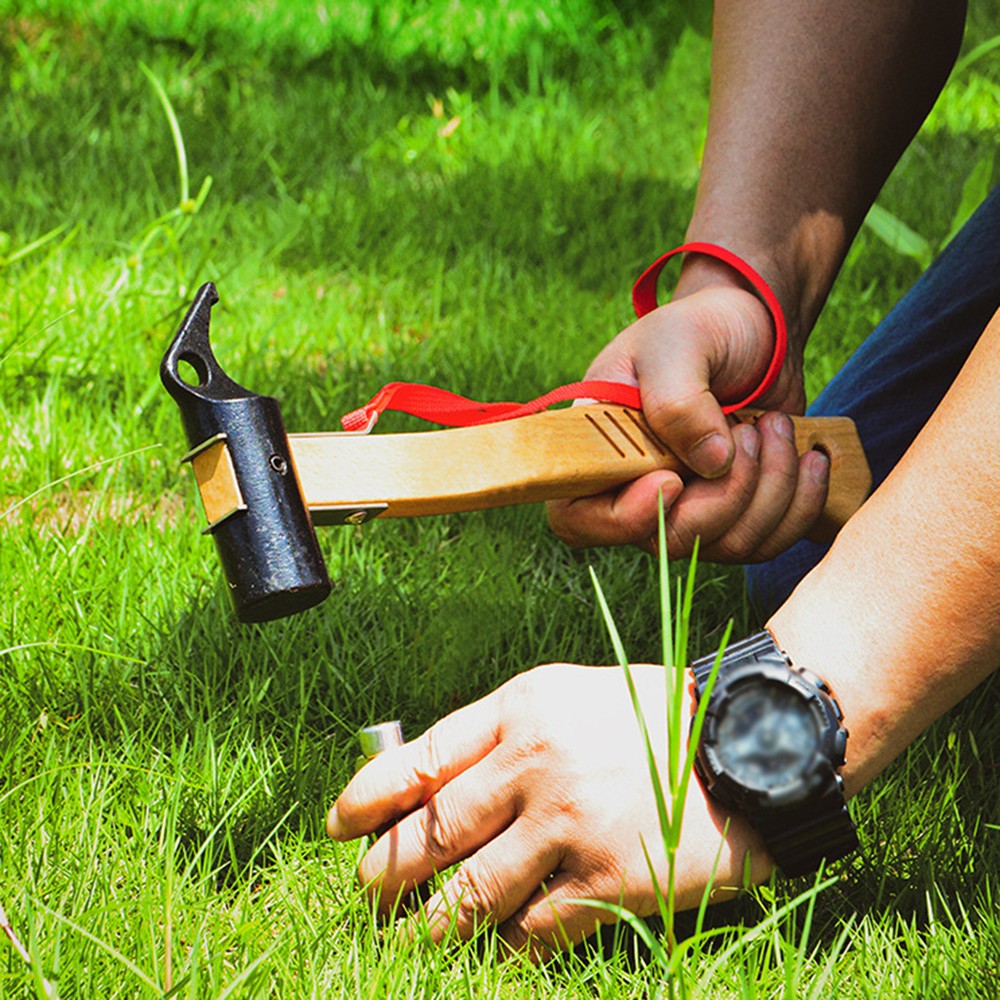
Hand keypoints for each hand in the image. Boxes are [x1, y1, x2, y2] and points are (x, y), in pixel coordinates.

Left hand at [327, 663, 772, 959]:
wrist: (748, 742)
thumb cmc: (652, 715)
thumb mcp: (569, 697)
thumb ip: (503, 733)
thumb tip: (435, 786)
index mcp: (523, 709)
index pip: (422, 755)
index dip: (369, 793)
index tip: (339, 822)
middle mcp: (536, 763)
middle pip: (433, 832)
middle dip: (387, 872)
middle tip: (368, 892)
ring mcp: (569, 825)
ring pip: (470, 894)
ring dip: (429, 925)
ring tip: (409, 938)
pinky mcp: (606, 881)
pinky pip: (531, 932)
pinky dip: (503, 950)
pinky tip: (492, 957)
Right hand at [548, 276, 829, 560]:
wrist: (752, 329)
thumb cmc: (699, 328)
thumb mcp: (677, 343)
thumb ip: (678, 401)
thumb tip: (710, 464)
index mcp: (597, 448)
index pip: (580, 518)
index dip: (625, 518)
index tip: (674, 478)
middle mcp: (635, 489)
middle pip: (670, 540)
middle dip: (726, 493)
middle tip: (750, 431)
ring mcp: (688, 508)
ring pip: (728, 544)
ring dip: (770, 488)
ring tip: (776, 426)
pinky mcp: (735, 514)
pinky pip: (769, 541)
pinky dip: (799, 502)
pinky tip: (810, 456)